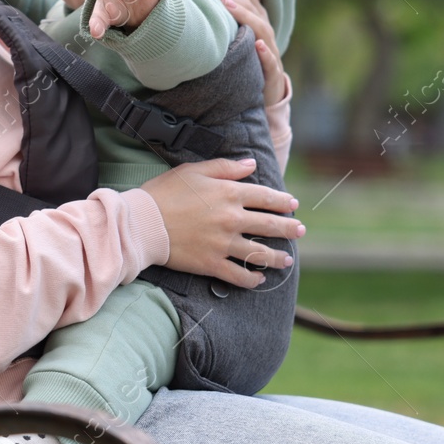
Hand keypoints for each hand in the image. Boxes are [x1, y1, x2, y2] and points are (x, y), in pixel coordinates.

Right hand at [140, 157, 301, 287]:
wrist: (142, 223)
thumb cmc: (164, 192)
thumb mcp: (194, 170)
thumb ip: (225, 167)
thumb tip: (251, 164)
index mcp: (229, 193)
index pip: (266, 197)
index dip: (283, 202)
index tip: (294, 205)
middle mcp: (232, 219)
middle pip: (271, 225)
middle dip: (290, 228)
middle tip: (301, 231)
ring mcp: (223, 243)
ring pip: (260, 253)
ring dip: (278, 257)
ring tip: (287, 259)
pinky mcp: (212, 264)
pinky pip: (239, 275)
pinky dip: (252, 279)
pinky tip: (259, 279)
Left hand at [210, 0, 287, 106]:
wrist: (266, 92)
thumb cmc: (249, 57)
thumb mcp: (241, 32)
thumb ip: (234, 11)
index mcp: (257, 18)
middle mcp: (264, 30)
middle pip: (251, 6)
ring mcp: (270, 50)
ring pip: (260, 29)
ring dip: (245, 16)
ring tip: (227, 5)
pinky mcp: (271, 72)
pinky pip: (270, 61)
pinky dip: (265, 52)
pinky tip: (257, 45)